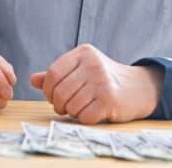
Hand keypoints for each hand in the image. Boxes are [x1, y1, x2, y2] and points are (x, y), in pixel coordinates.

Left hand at [29, 44, 162, 123]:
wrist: (139, 89)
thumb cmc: (103, 79)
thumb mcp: (81, 69)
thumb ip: (57, 74)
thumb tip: (32, 80)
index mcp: (83, 53)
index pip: (53, 73)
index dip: (48, 89)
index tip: (52, 96)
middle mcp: (93, 65)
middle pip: (60, 91)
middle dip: (57, 104)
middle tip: (63, 107)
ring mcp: (102, 82)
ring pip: (71, 105)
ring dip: (71, 112)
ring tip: (78, 108)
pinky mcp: (110, 100)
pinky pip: (84, 116)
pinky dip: (84, 118)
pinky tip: (91, 113)